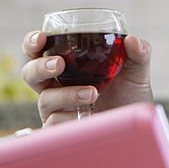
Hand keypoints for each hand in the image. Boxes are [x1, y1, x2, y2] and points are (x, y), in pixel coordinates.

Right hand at [21, 30, 154, 126]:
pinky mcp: (61, 129)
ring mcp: (57, 108)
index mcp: (67, 66)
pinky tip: (87, 116)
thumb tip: (131, 40)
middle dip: (40, 66)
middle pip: (30, 73)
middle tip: (59, 64)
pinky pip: (54, 122)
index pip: (39, 51)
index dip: (33, 43)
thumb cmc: (130, 95)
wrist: (136, 125)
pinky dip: (70, 117)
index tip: (41, 38)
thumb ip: (138, 52)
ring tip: (93, 94)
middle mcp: (56, 86)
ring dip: (67, 94)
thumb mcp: (137, 71)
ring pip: (45, 99)